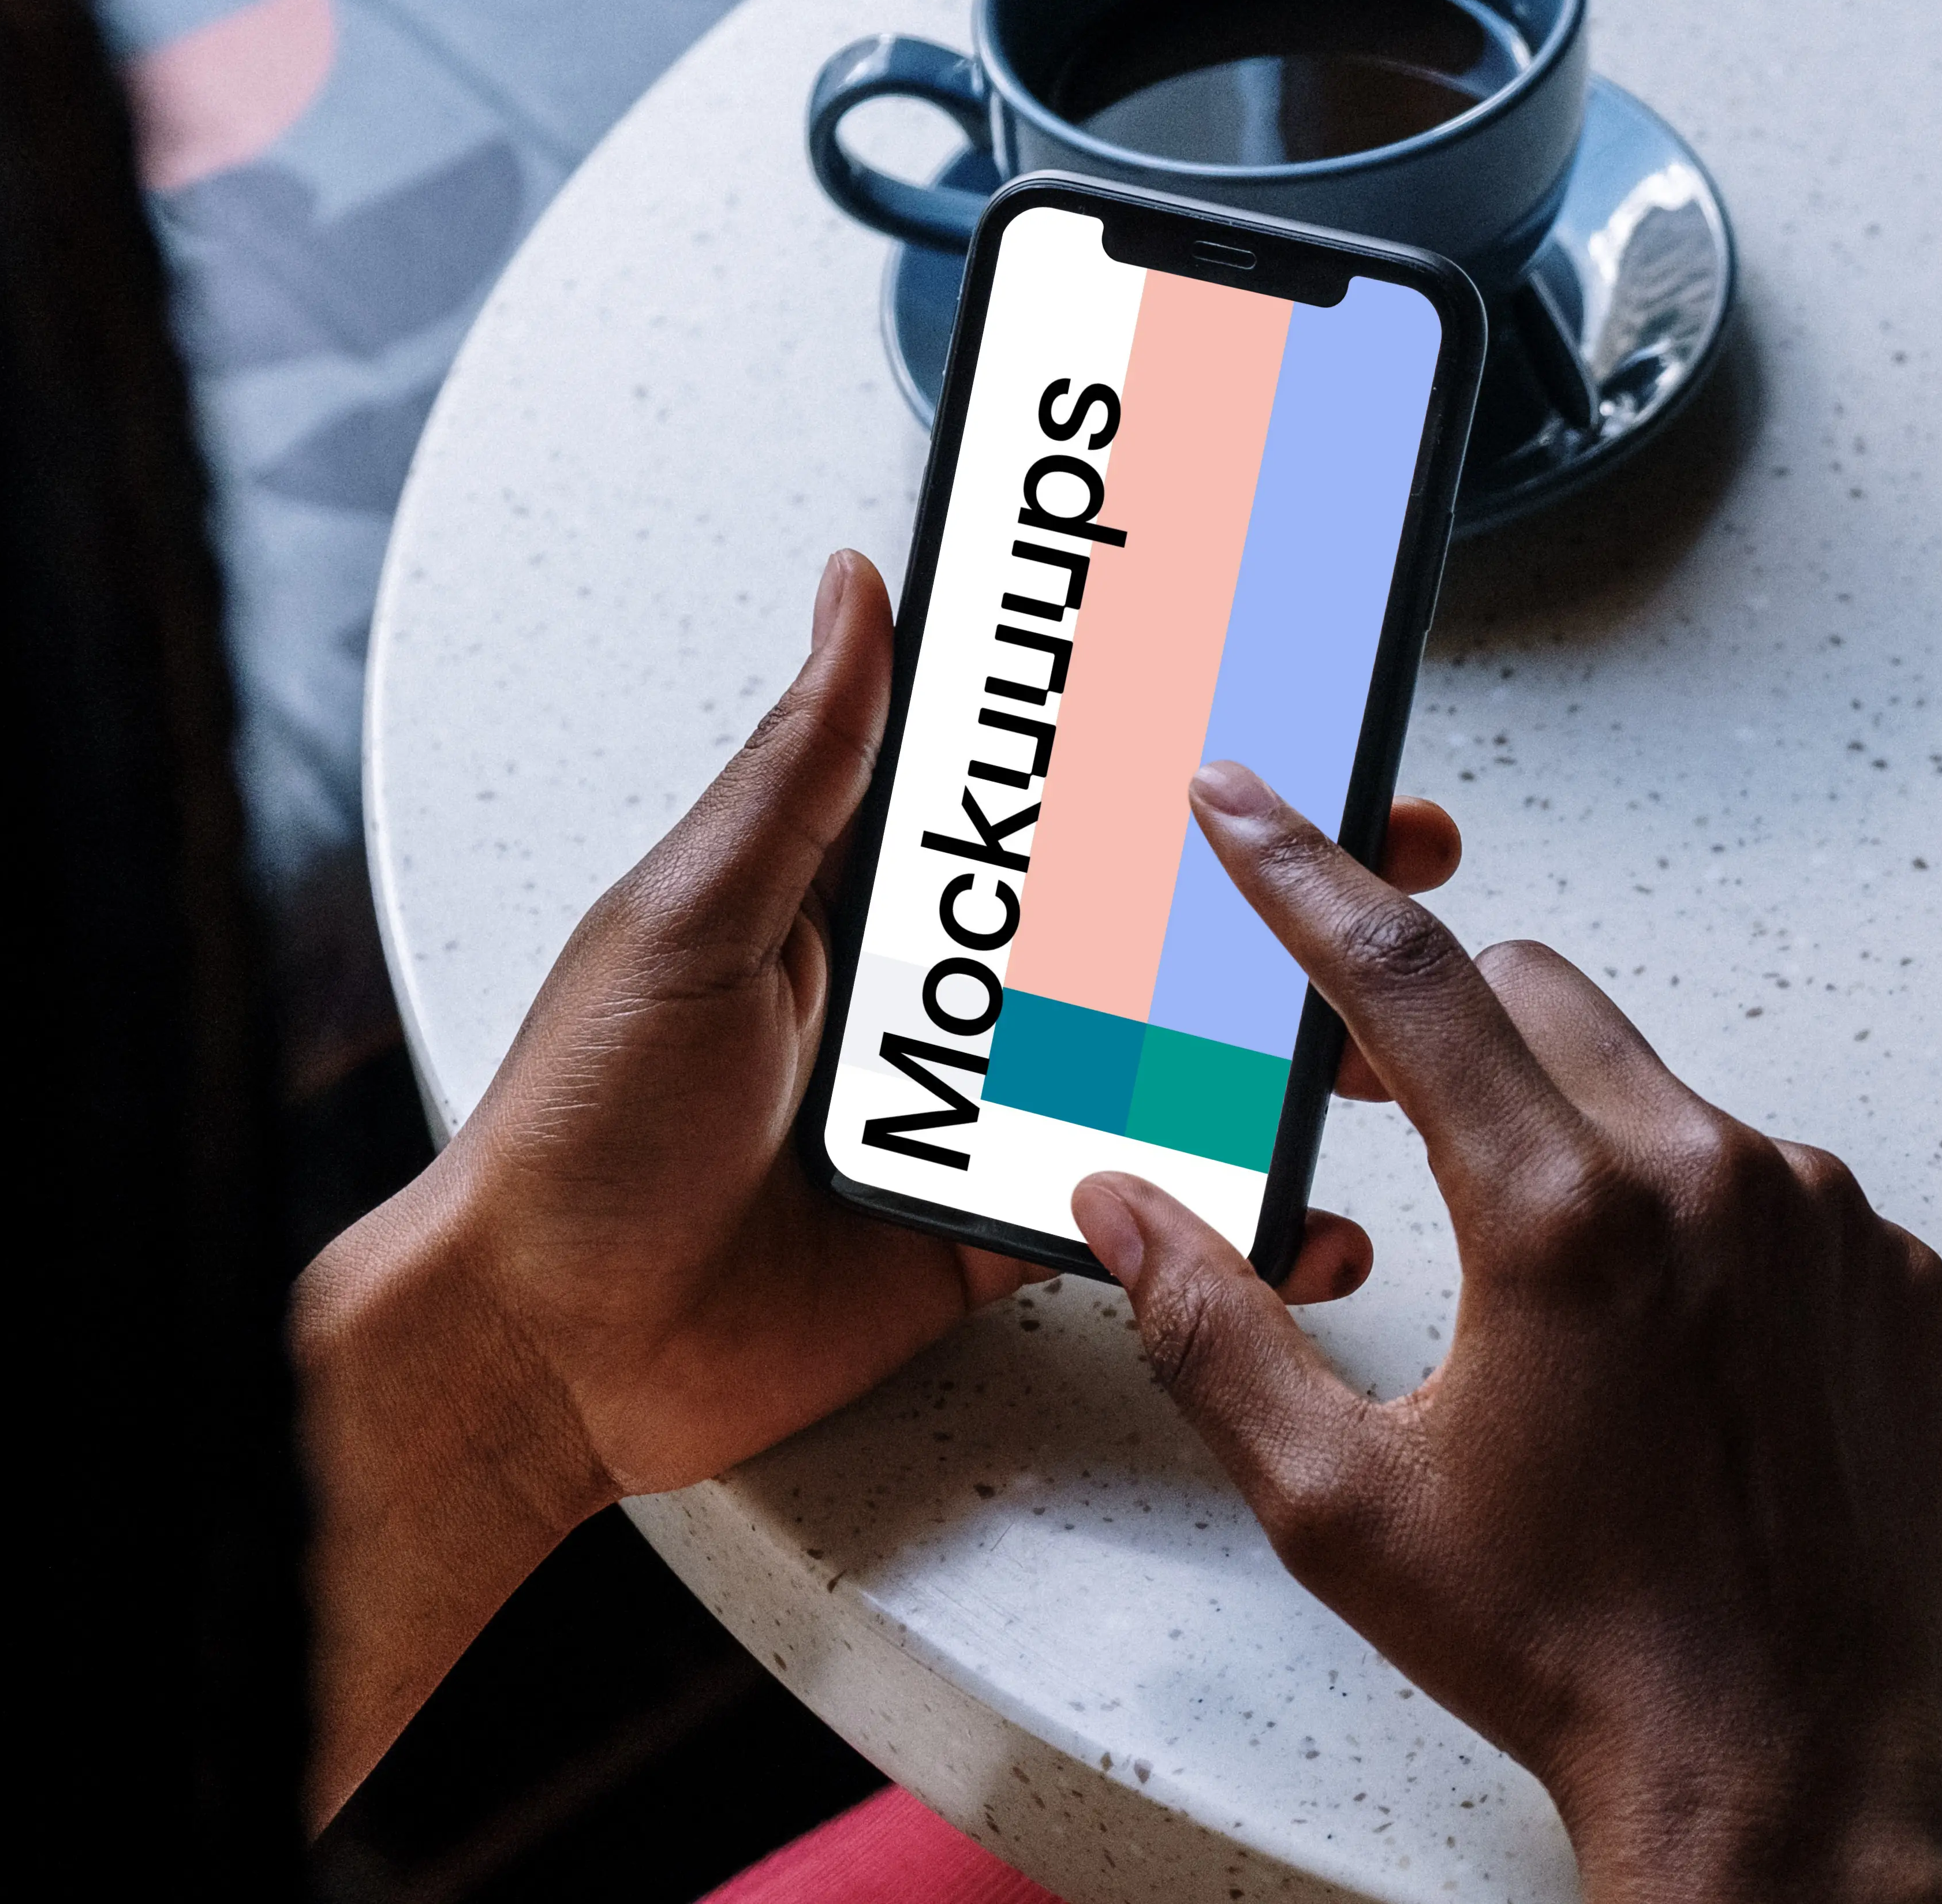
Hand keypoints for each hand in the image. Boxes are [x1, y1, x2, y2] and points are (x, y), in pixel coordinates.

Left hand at [293, 554, 1459, 1822]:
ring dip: (1283, 1045)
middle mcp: (948, 994)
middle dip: (1277, 890)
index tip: (1277, 703)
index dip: (1166, 753)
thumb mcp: (694, 915)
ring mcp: (983, 1115)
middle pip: (1145, 921)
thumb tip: (854, 592)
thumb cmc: (580, 1126)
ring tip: (1384, 1032)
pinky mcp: (997, 1231)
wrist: (547, 1349)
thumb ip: (803, 768)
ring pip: (1168, 1061)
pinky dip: (1231, 1213)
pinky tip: (1308, 1206)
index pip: (1052, 795)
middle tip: (1395, 849)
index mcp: (879, 895)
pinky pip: (1138, 1208)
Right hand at [1072, 762, 1941, 1903]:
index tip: (1247, 802)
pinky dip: (1692, 1213)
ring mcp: (1825, 1223)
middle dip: (1441, 1020)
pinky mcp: (1892, 1277)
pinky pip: (1768, 1178)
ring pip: (1656, 1087)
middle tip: (1372, 1100)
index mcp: (1565, 1218)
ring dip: (1572, 1131)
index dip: (1302, 874)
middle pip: (1538, 996)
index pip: (1405, 977)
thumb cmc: (1569, 1648)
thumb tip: (1124, 1209)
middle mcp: (1715, 1182)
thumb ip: (1213, 1330)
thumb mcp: (1341, 1502)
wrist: (1783, 1770)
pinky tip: (1658, 1342)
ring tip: (1539, 1292)